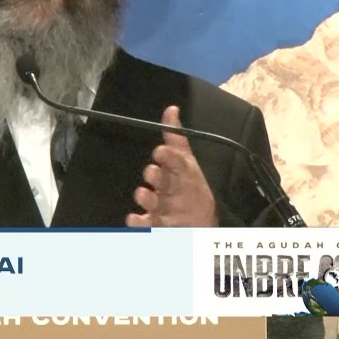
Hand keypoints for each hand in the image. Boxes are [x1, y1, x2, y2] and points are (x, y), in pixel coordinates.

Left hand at [126, 105, 217, 226]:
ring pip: (161, 206)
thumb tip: (171, 109)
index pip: (178, 162)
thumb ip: (175, 136)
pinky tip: (133, 220)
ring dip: (151, 201)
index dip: (169, 157)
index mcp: (183, 173)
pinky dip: (143, 225)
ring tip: (141, 195)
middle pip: (169, 184)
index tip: (159, 151)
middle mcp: (178, 192)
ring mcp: (172, 211)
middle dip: (160, 178)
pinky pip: (153, 227)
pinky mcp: (164, 228)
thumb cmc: (190, 185)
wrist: (205, 221)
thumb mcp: (185, 160)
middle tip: (150, 172)